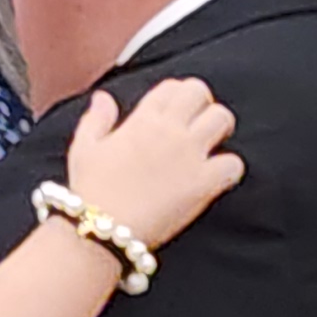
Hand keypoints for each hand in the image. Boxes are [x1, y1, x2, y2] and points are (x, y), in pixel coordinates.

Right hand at [62, 78, 243, 247]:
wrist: (101, 229)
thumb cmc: (90, 191)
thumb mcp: (83, 149)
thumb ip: (96, 119)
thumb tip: (103, 97)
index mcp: (142, 121)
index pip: (172, 87)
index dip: (178, 94)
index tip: (177, 110)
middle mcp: (168, 131)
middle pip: (200, 93)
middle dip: (203, 103)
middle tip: (199, 123)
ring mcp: (188, 155)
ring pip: (222, 119)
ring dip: (221, 129)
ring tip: (212, 145)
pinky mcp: (203, 183)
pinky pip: (233, 163)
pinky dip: (230, 169)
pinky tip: (218, 178)